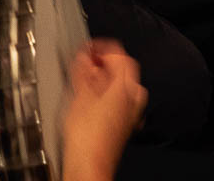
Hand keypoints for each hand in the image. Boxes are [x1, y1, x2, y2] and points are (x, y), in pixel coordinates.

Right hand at [62, 40, 146, 180]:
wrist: (89, 167)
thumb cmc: (87, 137)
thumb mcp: (79, 95)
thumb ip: (82, 69)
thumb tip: (83, 55)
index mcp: (127, 85)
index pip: (119, 52)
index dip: (101, 46)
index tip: (88, 47)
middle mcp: (135, 97)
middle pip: (123, 68)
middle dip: (103, 61)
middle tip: (85, 61)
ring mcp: (132, 112)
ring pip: (122, 84)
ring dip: (105, 77)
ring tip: (85, 79)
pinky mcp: (126, 124)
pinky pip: (120, 99)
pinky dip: (107, 93)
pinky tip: (92, 100)